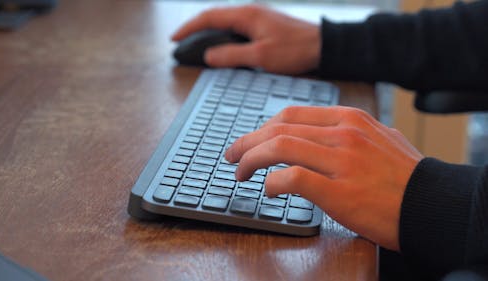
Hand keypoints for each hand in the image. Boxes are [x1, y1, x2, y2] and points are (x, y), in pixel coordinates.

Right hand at [171, 5, 319, 74]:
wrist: (322, 45)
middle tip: (180, 43)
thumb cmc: (295, 50)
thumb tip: (209, 56)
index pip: (208, 17)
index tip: (174, 39)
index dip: (188, 28)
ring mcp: (257, 17)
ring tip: (195, 45)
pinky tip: (221, 45)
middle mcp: (250, 12)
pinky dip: (222, 35)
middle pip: (214, 16)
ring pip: (225, 22)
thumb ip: (232, 55)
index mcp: (246, 15)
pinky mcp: (264, 25)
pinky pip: (236, 27)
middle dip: (194, 29)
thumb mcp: (261, 57)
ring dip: (208, 32)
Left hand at [225, 106, 423, 250]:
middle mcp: (343, 133)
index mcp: (349, 119)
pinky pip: (292, 178)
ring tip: (240, 173)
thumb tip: (316, 134)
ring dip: (251, 160)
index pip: (291, 114)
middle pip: (278, 128)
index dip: (262, 127)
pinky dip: (272, 182)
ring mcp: (342, 160)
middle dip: (247, 142)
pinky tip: (267, 190)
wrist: (433, 205)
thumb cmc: (404, 177)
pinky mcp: (339, 191)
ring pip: (279, 147)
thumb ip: (348, 132)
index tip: (250, 140)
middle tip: (232, 156)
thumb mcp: (379, 138)